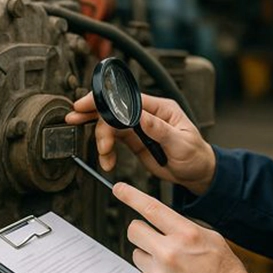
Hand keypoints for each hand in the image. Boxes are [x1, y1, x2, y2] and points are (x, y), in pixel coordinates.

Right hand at [65, 92, 216, 195]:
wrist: (197, 173)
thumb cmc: (196, 155)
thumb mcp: (181, 142)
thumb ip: (160, 129)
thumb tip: (141, 116)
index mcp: (160, 108)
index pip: (128, 98)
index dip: (106, 100)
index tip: (88, 104)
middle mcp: (147, 114)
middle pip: (114, 109)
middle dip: (94, 114)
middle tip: (75, 118)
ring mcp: (139, 127)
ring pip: (110, 125)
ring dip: (101, 139)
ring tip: (103, 155)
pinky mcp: (134, 141)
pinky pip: (113, 140)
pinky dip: (106, 151)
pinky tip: (107, 162)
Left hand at [113, 182, 255, 272]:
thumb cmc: (224, 270)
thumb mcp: (211, 238)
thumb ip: (184, 228)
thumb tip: (163, 222)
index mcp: (185, 234)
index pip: (151, 208)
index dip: (131, 195)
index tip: (119, 189)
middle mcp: (169, 253)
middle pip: (134, 231)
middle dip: (141, 232)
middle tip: (153, 238)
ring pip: (136, 255)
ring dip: (149, 257)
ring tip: (171, 266)